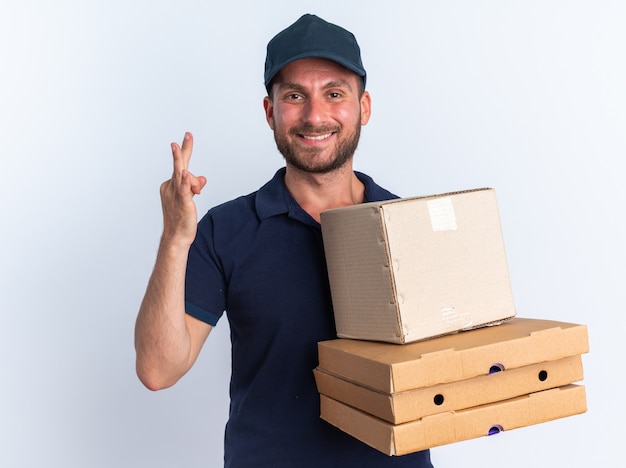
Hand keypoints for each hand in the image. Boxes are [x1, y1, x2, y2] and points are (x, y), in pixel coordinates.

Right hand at [159, 132, 206, 246]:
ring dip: (180, 159)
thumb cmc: (182, 218)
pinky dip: (184, 181)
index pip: (182, 169)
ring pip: (182, 174)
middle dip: (183, 149)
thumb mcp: (190, 198)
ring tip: (178, 145)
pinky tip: (184, 173)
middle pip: (179, 165)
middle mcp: (171, 187)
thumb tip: (202, 178)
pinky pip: (184, 190)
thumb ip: (194, 185)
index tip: (186, 138)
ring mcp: (175, 195)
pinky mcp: (183, 203)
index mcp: (170, 185)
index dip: (184, 154)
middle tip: (188, 134)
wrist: (176, 237)